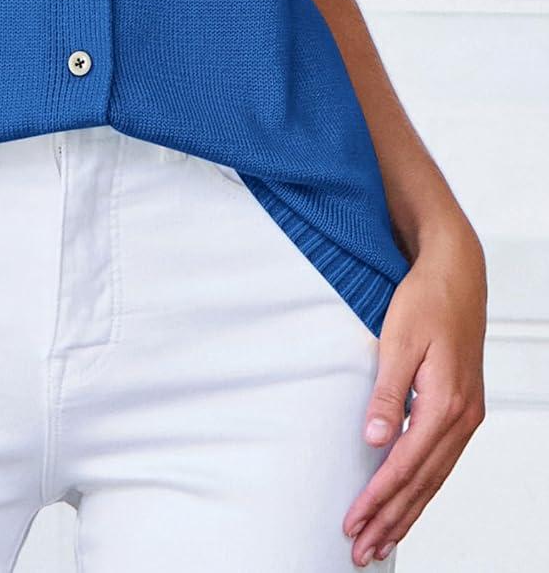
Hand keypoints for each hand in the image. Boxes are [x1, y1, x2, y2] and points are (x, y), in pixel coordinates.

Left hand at [343, 224, 486, 564]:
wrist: (458, 274)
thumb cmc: (425, 301)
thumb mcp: (398, 341)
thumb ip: (387, 393)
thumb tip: (374, 441)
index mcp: (445, 403)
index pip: (403, 466)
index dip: (377, 499)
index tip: (353, 523)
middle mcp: (462, 418)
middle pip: (421, 484)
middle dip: (391, 521)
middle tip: (362, 552)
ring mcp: (467, 417)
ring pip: (434, 479)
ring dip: (407, 513)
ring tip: (383, 542)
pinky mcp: (463, 410)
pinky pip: (442, 463)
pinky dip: (423, 490)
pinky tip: (409, 504)